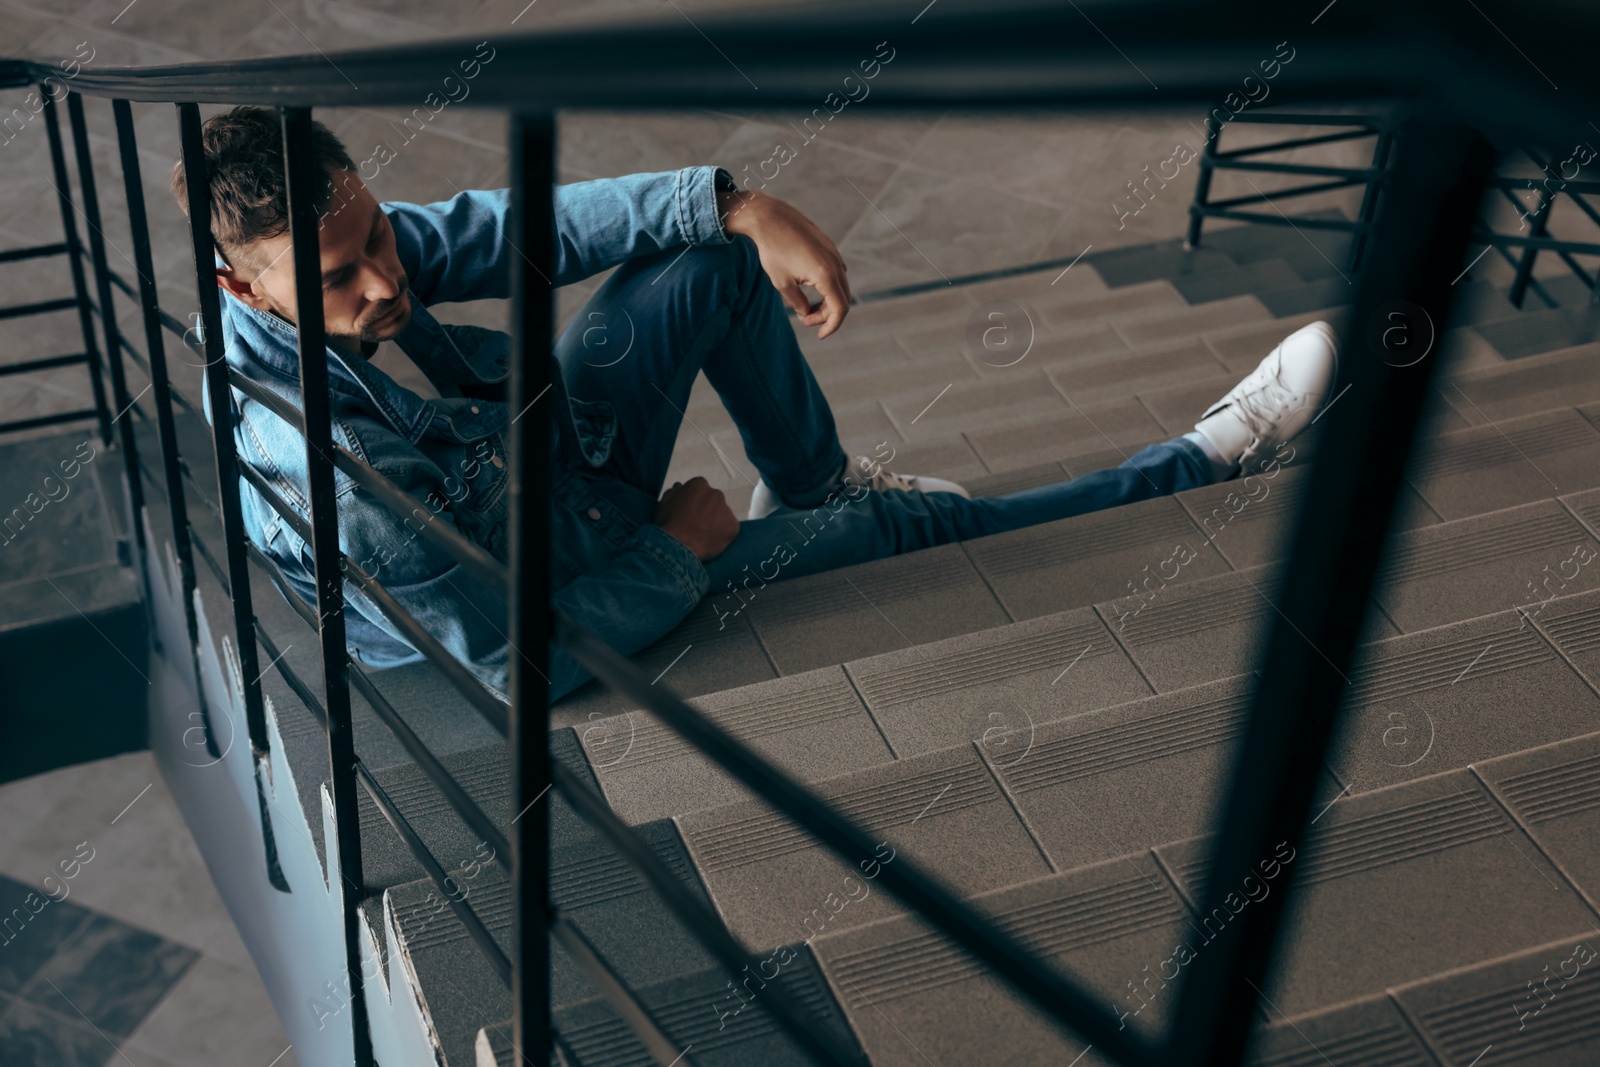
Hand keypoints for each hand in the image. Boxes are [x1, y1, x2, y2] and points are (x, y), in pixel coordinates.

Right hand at [654, 476, 738, 561]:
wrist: (678, 545)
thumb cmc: (669, 523)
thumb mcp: (665, 503)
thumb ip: (674, 492)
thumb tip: (680, 486)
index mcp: (699, 485)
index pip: (700, 490)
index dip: (694, 502)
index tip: (690, 512)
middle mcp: (715, 493)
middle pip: (713, 500)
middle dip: (707, 510)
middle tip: (697, 524)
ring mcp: (726, 509)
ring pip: (722, 514)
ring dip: (715, 521)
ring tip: (703, 534)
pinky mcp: (733, 526)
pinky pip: (729, 529)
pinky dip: (723, 534)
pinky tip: (711, 540)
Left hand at [719, 187, 852, 338]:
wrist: (769, 218)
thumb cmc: (773, 251)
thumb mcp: (782, 284)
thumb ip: (797, 303)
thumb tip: (806, 314)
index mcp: (826, 275)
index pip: (839, 309)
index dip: (832, 326)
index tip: (819, 335)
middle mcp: (835, 264)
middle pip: (842, 299)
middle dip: (827, 314)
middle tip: (805, 318)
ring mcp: (834, 253)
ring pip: (840, 285)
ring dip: (827, 300)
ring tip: (806, 305)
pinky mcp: (829, 246)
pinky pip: (836, 271)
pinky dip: (827, 285)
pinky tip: (809, 285)